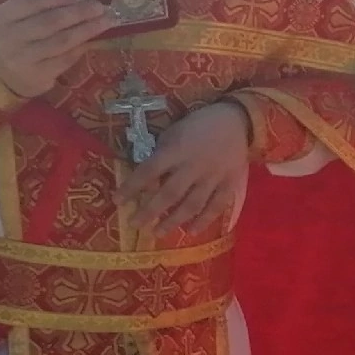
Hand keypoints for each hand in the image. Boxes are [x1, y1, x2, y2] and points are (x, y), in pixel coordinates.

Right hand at [0, 0, 111, 98]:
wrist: (1, 74)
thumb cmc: (14, 38)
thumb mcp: (14, 19)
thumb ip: (36, 7)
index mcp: (1, 17)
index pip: (30, 1)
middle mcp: (9, 38)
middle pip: (49, 22)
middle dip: (78, 12)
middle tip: (99, 6)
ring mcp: (23, 59)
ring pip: (61, 41)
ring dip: (86, 30)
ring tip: (106, 21)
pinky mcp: (38, 76)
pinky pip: (65, 59)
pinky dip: (81, 48)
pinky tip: (93, 40)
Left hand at [118, 100, 252, 239]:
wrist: (237, 121)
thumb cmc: (199, 125)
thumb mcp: (174, 132)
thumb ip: (162, 154)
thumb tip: (147, 180)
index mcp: (177, 150)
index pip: (149, 171)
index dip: (131, 187)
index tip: (117, 201)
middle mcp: (194, 166)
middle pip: (169, 193)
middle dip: (150, 211)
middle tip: (135, 224)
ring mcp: (214, 177)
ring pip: (192, 204)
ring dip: (173, 221)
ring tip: (158, 233)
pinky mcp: (230, 184)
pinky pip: (217, 206)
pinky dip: (204, 220)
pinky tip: (191, 231)